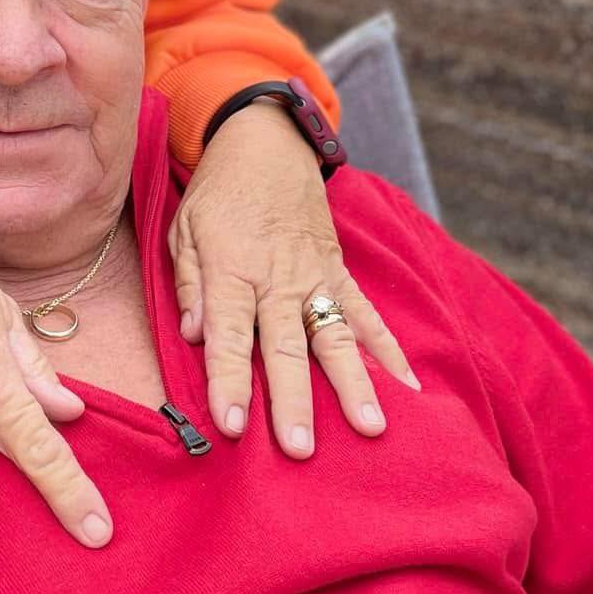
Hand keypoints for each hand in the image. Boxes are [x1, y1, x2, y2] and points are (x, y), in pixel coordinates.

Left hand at [168, 100, 419, 457]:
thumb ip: (190, 284)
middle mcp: (276, 278)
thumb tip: (195, 335)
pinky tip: (410, 388)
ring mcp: (314, 276)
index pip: (228, 335)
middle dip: (293, 400)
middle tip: (300, 449)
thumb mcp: (182, 229)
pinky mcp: (339, 273)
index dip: (228, 381)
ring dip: (353, 384)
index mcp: (230, 269)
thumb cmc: (215, 194)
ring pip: (335, 336)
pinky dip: (389, 351)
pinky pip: (367, 315)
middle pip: (285, 346)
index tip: (230, 425)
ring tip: (371, 428)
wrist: (265, 145)